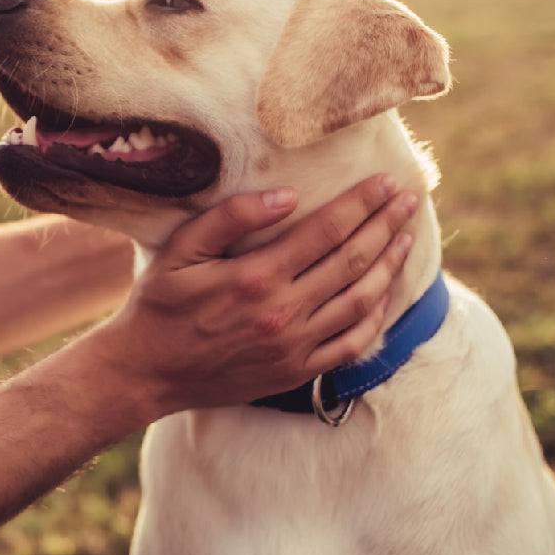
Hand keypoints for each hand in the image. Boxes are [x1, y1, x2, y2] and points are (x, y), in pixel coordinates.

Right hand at [95, 174, 417, 415]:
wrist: (146, 372)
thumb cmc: (158, 304)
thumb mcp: (180, 251)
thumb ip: (230, 218)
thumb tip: (287, 195)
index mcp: (255, 277)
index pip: (326, 230)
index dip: (362, 203)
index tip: (386, 182)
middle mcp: (282, 312)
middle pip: (352, 261)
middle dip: (386, 226)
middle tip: (409, 200)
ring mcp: (294, 346)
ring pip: (360, 300)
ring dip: (389, 266)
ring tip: (406, 238)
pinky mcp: (296, 372)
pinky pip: (351, 344)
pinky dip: (376, 317)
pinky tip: (385, 293)